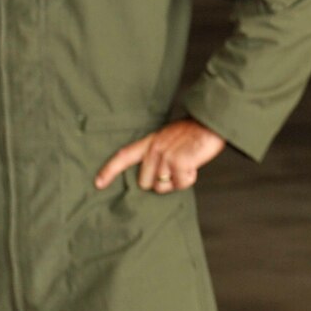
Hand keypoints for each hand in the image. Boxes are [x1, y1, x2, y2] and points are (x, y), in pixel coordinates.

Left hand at [95, 119, 226, 193]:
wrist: (211, 124)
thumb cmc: (194, 134)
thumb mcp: (169, 139)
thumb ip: (157, 155)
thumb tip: (154, 178)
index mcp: (150, 142)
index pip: (123, 156)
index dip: (109, 171)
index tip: (98, 183)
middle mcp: (154, 149)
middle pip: (146, 183)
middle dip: (161, 183)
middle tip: (177, 170)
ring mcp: (165, 156)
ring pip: (163, 187)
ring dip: (177, 181)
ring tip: (188, 165)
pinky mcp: (179, 161)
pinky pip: (180, 184)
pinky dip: (189, 179)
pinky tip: (194, 165)